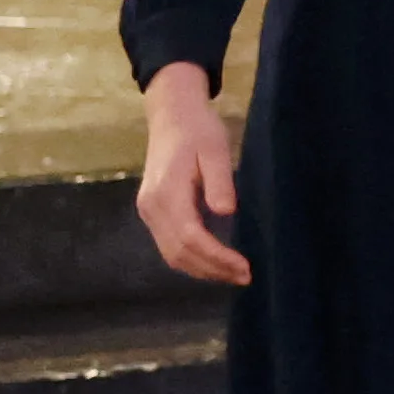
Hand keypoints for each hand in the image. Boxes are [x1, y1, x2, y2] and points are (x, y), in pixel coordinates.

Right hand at [137, 65, 249, 287]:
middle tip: (245, 277)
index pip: (191, 237)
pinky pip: (169, 245)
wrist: (172, 116)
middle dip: (212, 269)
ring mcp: (148, 211)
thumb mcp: (215, 150)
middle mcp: (152, 207)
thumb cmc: (199, 130)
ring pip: (171, 254)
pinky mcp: (152, 211)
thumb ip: (220, 181)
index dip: (217, 257)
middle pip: (179, 252)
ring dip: (201, 269)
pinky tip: (214, 261)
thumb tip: (226, 212)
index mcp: (167, 193)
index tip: (244, 267)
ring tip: (233, 274)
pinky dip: (191, 259)